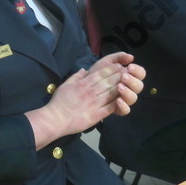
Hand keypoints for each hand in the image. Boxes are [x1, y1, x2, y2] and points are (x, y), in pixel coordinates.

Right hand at [26, 53, 144, 147]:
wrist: (56, 119)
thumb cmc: (59, 102)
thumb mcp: (65, 85)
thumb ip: (76, 77)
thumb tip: (83, 70)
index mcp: (84, 84)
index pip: (101, 74)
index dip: (112, 69)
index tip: (120, 65)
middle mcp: (91, 92)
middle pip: (109, 81)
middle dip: (120, 75)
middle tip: (129, 71)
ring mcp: (95, 103)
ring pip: (112, 93)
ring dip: (122, 87)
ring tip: (129, 83)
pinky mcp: (96, 115)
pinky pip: (110, 108)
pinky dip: (118, 103)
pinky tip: (125, 99)